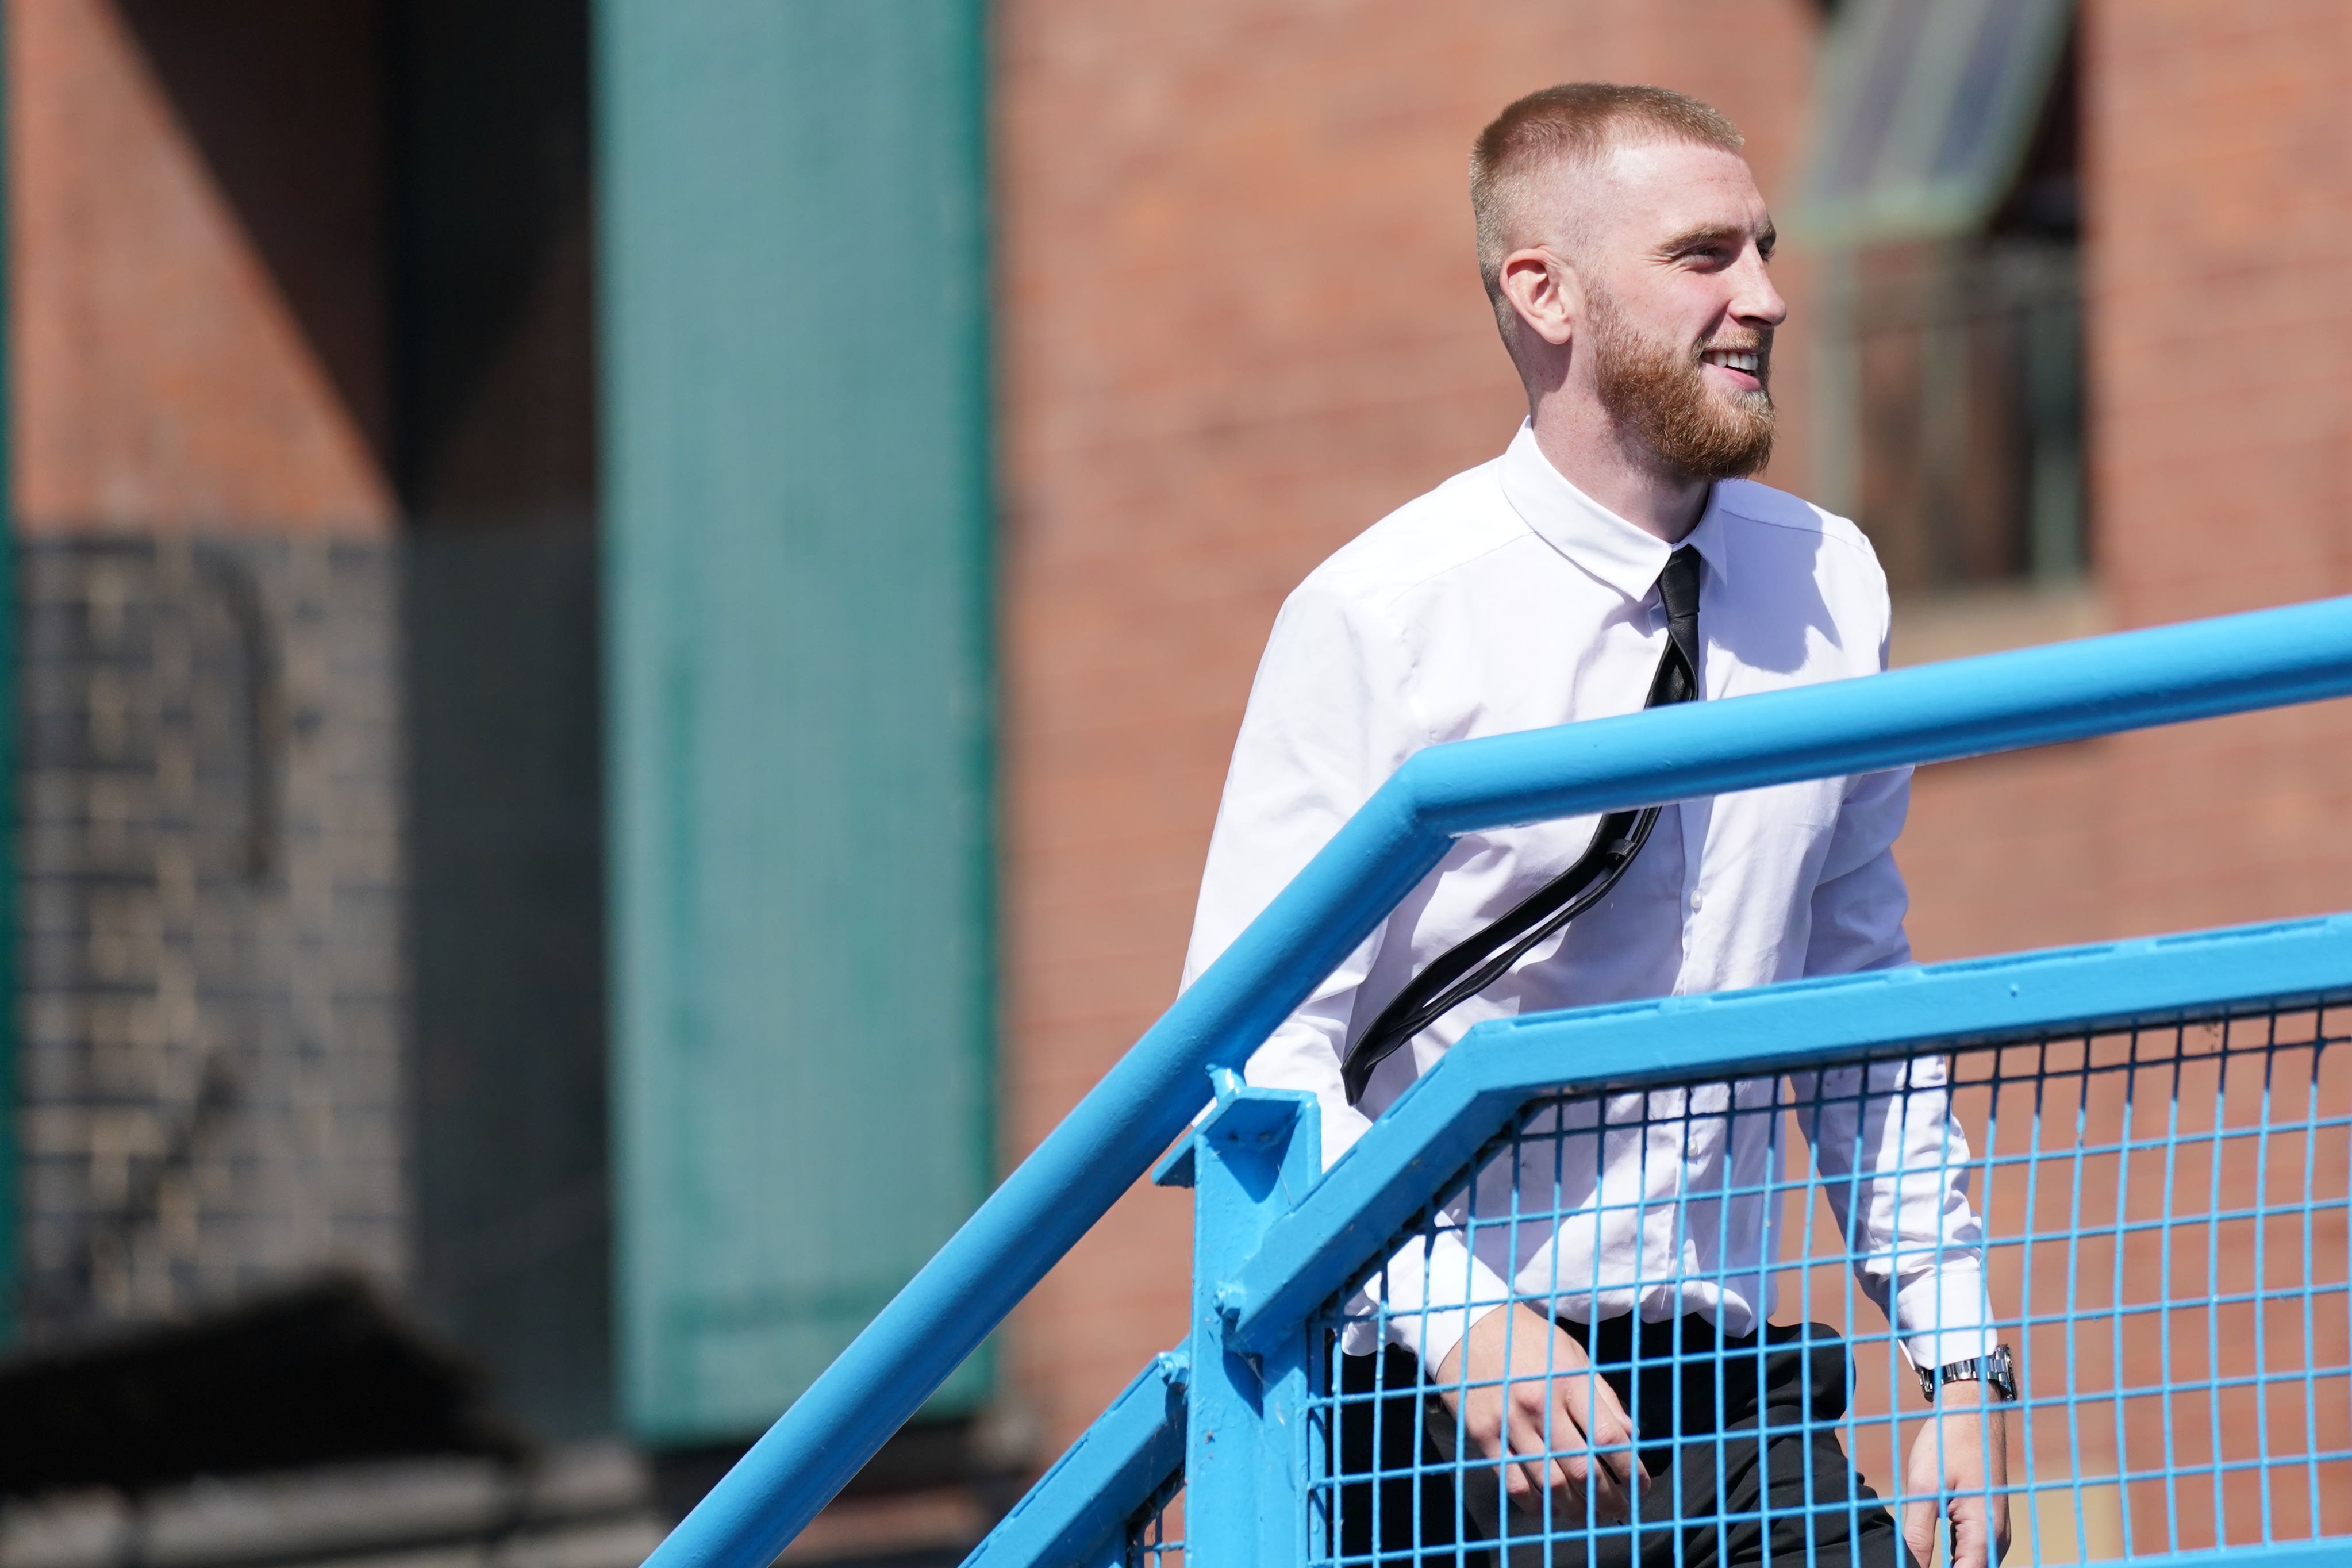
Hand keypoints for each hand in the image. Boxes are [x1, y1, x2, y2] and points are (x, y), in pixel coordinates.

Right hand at [1428, 1304, 1651, 1522]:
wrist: (1467, 1325)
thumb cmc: (1527, 1338)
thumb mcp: (1573, 1353)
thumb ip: (1602, 1395)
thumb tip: (1629, 1436)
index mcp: (1568, 1381)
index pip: (1608, 1437)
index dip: (1631, 1470)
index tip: (1641, 1487)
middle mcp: (1540, 1405)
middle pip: (1582, 1468)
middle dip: (1607, 1498)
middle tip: (1619, 1511)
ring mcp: (1509, 1423)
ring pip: (1549, 1483)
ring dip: (1575, 1509)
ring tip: (1590, 1517)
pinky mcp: (1483, 1435)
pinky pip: (1513, 1483)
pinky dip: (1535, 1505)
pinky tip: (1550, 1510)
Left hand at [1903, 1380, 2010, 1567]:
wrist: (1973, 1410)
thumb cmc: (1948, 1444)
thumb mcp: (1924, 1488)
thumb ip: (1918, 1535)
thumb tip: (1910, 1567)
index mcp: (1985, 1533)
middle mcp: (1996, 1539)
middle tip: (1905, 1559)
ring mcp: (1993, 1532)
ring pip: (1969, 1565)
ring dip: (1944, 1565)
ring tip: (1913, 1558)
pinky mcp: (1985, 1524)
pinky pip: (1969, 1552)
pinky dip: (1950, 1557)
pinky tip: (1923, 1554)